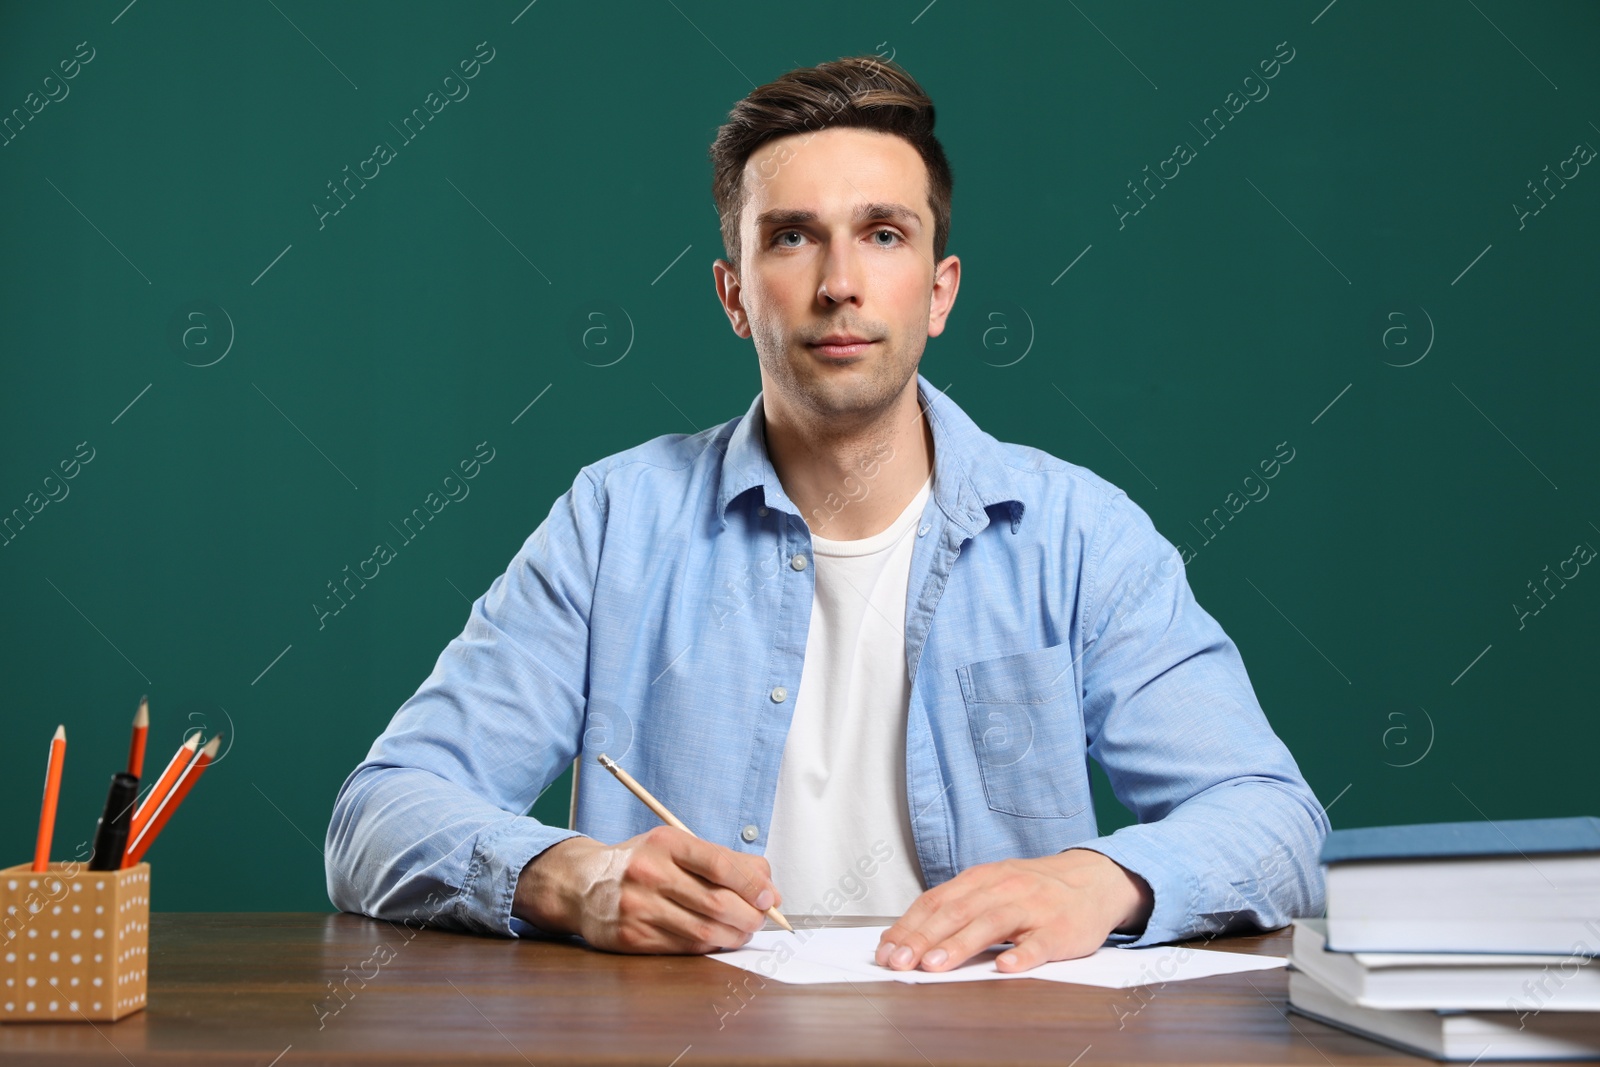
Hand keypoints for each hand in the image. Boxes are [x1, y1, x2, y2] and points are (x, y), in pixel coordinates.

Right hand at [512, 826, 780, 953]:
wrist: (582, 885)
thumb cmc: (640, 863)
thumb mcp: (675, 845)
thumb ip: (722, 860)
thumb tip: (766, 886)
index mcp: (665, 843)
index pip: (721, 865)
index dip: (752, 884)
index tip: (769, 897)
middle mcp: (650, 873)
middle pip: (717, 903)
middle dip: (749, 916)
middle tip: (760, 918)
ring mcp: (638, 908)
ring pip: (704, 931)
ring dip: (734, 935)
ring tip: (742, 930)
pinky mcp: (632, 938)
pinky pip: (685, 948)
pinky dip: (710, 946)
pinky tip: (716, 938)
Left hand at [874, 848, 1152, 973]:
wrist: (1093, 880)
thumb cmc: (1034, 890)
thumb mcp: (992, 888)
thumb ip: (956, 907)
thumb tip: (908, 934)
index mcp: (980, 880)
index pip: (935, 902)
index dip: (907, 927)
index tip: (885, 950)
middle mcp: (1002, 888)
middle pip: (956, 912)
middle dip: (923, 938)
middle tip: (900, 962)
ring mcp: (1032, 908)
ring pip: (991, 924)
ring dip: (960, 945)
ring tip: (936, 965)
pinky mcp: (1060, 929)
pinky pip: (1039, 943)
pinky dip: (1022, 955)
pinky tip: (1006, 967)